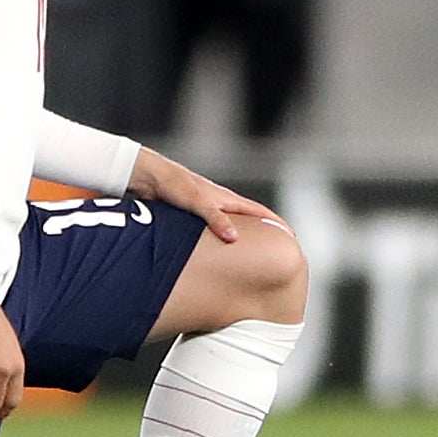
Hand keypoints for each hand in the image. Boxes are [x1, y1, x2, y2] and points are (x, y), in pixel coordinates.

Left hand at [126, 148, 283, 246]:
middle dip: (263, 235)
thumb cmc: (171, 183)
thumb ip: (215, 219)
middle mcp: (219, 203)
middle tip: (275, 252)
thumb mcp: (196, 201)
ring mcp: (206, 210)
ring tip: (248, 260)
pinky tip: (216, 256)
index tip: (292, 237)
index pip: (260, 212)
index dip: (277, 223)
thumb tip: (234, 238)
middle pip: (248, 221)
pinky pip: (211, 233)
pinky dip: (219, 243)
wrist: (145, 176)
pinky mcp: (191, 217)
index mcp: (226, 198)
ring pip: (229, 227)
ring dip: (240, 240)